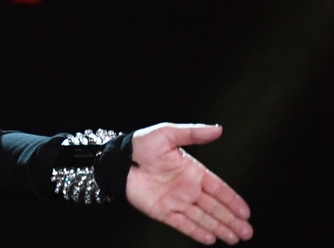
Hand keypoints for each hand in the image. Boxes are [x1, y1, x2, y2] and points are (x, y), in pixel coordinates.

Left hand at [126, 123, 252, 244]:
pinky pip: (182, 224)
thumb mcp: (168, 134)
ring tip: (234, 238)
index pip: (218, 189)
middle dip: (231, 220)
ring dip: (218, 228)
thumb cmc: (142, 144)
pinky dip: (196, 231)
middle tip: (247, 232)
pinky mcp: (162, 211)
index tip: (246, 212)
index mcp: (193, 171)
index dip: (233, 200)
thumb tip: (218, 129)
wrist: (118, 158)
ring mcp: (176, 201)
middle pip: (214, 207)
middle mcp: (188, 188)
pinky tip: (210, 239)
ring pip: (202, 218)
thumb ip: (193, 133)